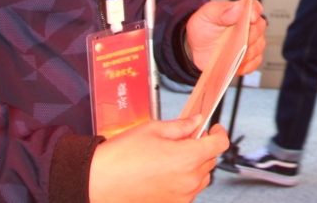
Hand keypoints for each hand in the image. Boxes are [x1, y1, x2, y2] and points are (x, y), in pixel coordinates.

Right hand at [88, 116, 227, 202]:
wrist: (96, 182)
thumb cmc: (120, 156)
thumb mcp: (153, 129)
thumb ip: (181, 126)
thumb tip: (196, 121)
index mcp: (188, 158)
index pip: (220, 145)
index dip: (219, 133)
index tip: (214, 128)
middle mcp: (188, 181)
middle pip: (210, 161)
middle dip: (202, 147)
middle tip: (187, 138)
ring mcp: (180, 197)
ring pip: (201, 178)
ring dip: (194, 165)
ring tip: (173, 156)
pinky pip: (187, 192)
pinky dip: (183, 180)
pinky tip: (165, 172)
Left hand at [183, 0, 266, 73]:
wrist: (195, 48)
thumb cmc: (203, 29)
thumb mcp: (206, 15)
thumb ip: (221, 11)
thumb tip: (238, 8)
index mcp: (240, 12)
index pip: (254, 7)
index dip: (255, 11)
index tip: (251, 18)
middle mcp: (248, 26)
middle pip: (259, 28)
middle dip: (250, 34)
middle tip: (237, 39)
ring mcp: (250, 43)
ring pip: (258, 47)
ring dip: (248, 52)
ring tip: (234, 55)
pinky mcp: (248, 59)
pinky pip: (254, 63)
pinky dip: (247, 65)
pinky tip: (236, 65)